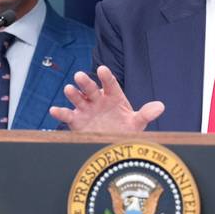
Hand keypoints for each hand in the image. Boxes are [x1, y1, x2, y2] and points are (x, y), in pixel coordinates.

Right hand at [49, 65, 164, 132]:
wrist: (114, 144)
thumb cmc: (126, 129)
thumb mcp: (137, 123)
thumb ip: (146, 114)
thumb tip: (160, 107)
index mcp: (113, 96)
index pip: (110, 83)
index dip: (106, 77)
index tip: (102, 69)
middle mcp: (98, 99)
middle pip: (90, 88)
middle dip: (85, 82)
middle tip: (80, 76)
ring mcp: (86, 109)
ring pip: (77, 98)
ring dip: (73, 93)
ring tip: (69, 89)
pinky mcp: (76, 120)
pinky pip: (67, 115)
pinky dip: (60, 112)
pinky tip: (54, 110)